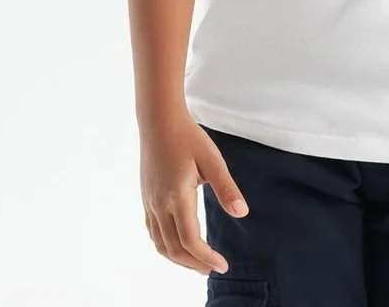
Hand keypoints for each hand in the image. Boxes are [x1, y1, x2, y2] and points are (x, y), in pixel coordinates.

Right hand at [139, 110, 249, 274]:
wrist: (158, 120)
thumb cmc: (187, 136)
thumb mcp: (212, 159)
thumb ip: (226, 188)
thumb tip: (241, 213)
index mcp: (177, 197)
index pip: (190, 240)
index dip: (206, 257)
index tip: (222, 266)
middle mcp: (159, 204)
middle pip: (174, 248)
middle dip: (194, 263)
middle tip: (213, 269)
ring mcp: (150, 202)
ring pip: (160, 243)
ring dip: (178, 258)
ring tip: (198, 262)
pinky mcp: (146, 197)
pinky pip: (153, 231)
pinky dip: (165, 246)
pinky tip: (178, 244)